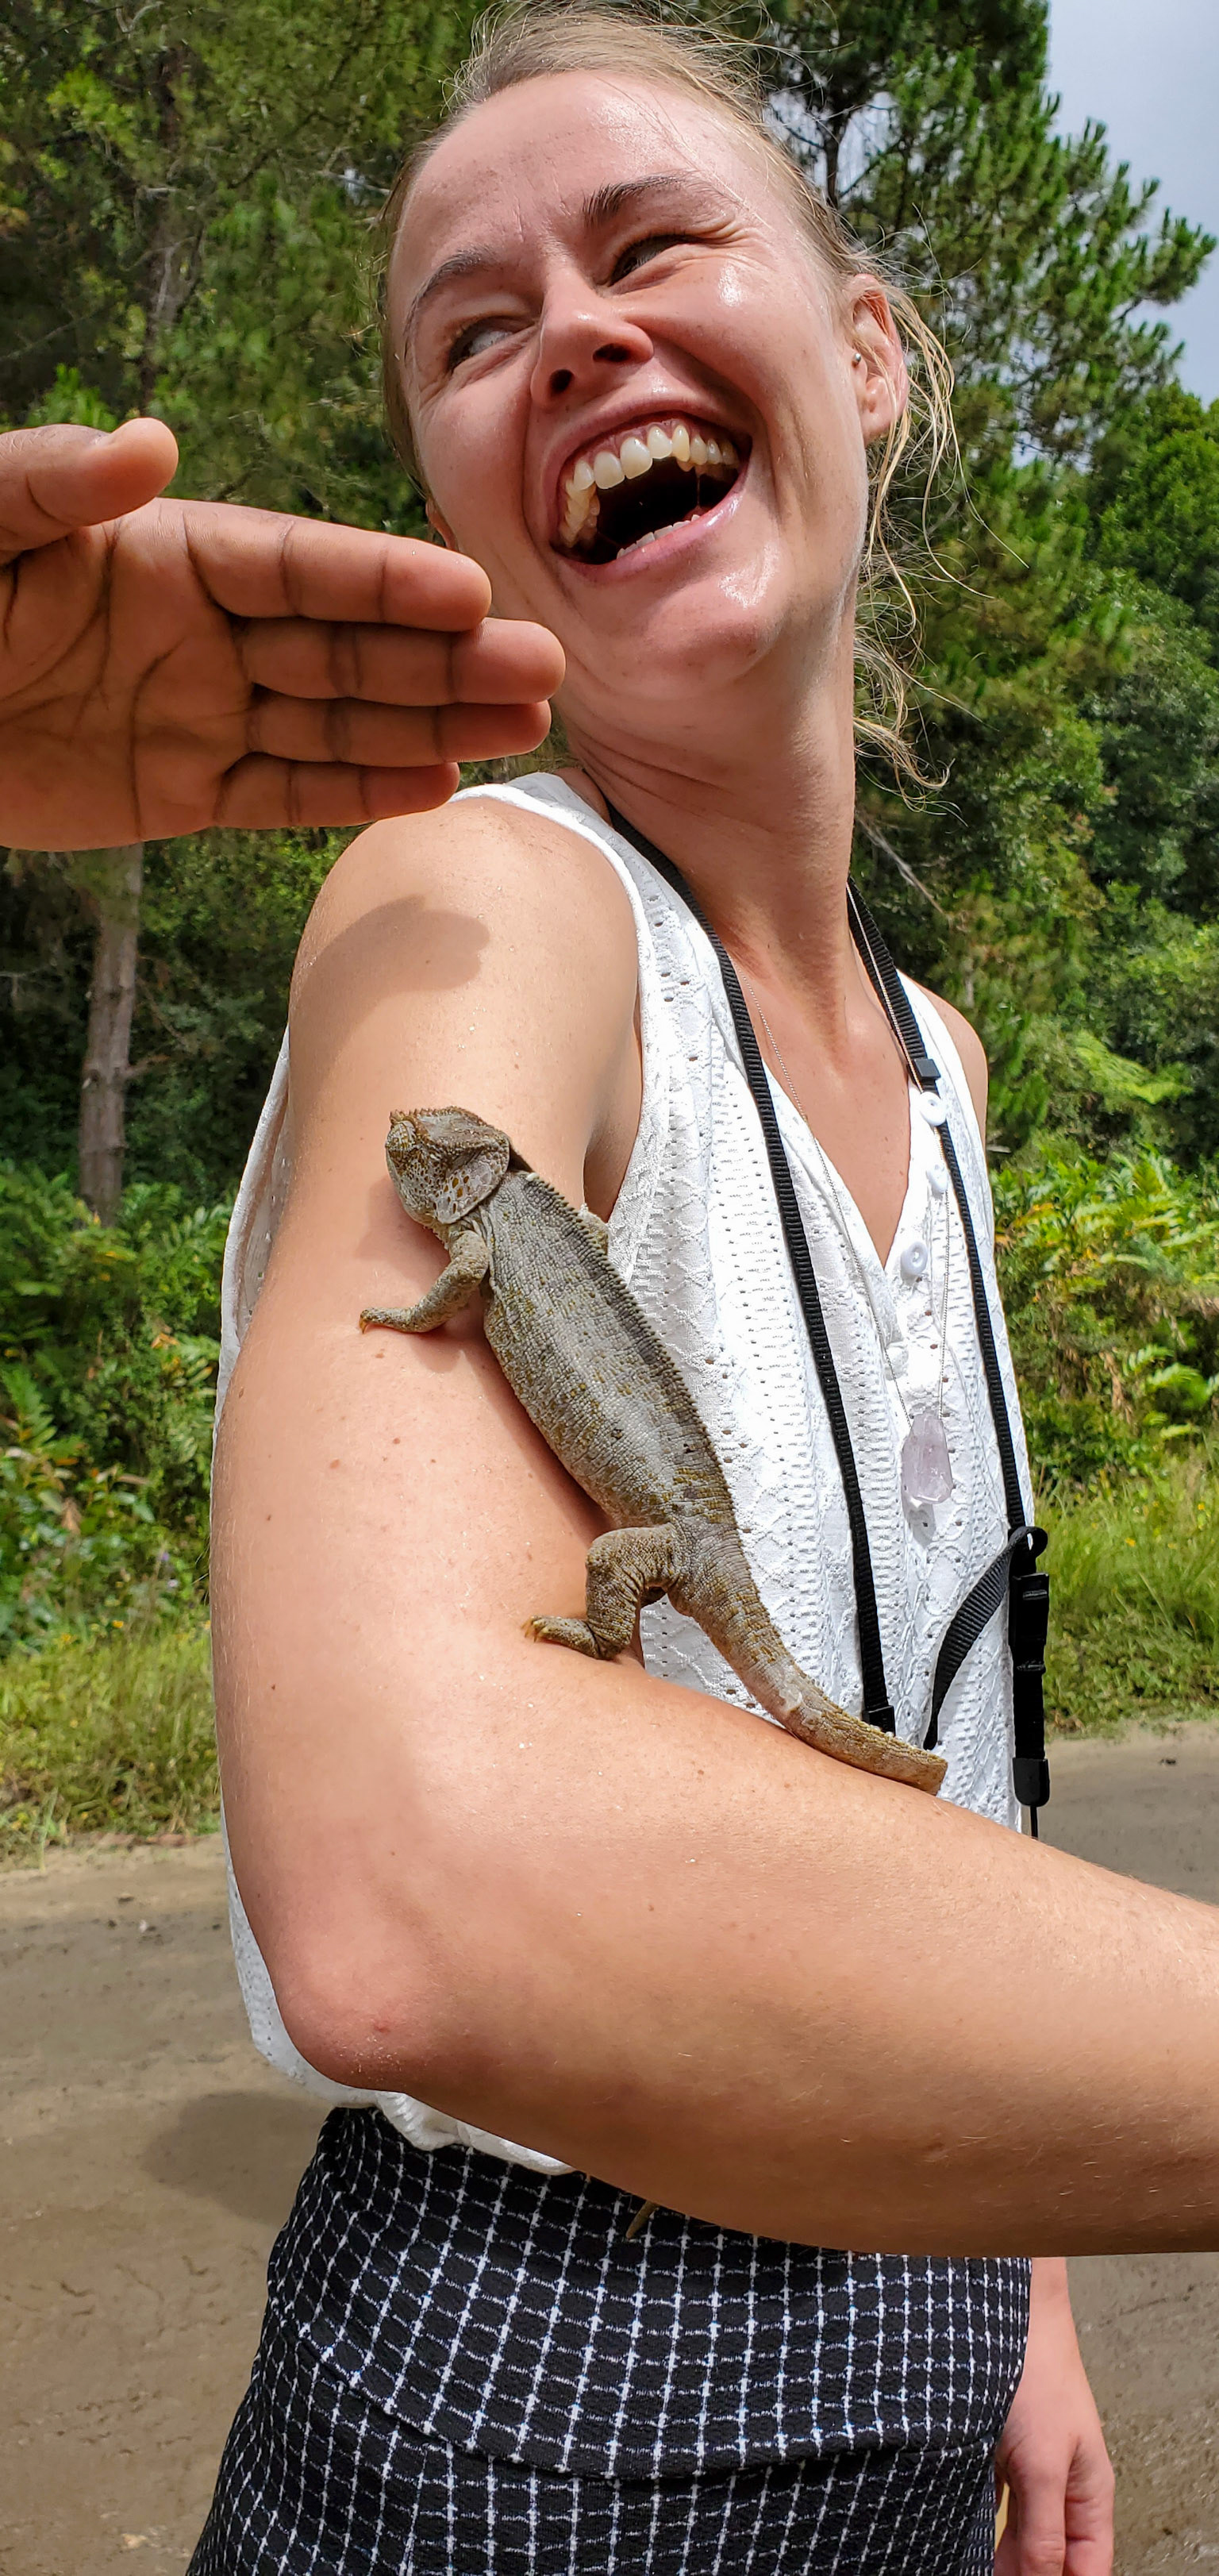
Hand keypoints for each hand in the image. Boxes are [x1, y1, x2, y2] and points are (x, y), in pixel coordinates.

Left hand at [0, 419, 563, 848]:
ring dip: (431, 723)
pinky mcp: (175, 793)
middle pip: (345, 645)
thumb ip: (56, 480)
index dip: (384, 582)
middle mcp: (202, 631)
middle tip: (543, 669)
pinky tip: (434, 786)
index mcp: (166, 553)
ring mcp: (197, 715)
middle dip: (446, 659)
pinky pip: (282, 795)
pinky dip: (356, 793)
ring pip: (335, 720)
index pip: (299, 566)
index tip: (468, 592)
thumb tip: (150, 444)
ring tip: (524, 727)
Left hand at [995, 2258, 1113, 2573]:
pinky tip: (957, 2535)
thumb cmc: (1032, 2373)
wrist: (1002, 2309)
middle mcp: (1061, 2485)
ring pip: (1019, 2532)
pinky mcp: (997, 2451)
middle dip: (1023, 2574)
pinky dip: (976, 2522)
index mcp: (1087, 2494)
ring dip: (1000, 2555)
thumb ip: (1043, 2529)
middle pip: (1050, 2556)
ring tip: (969, 2566)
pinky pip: (991, 2503)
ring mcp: (1029, 2468)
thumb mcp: (1041, 2463)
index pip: (1087, 2569)